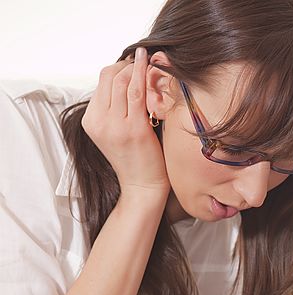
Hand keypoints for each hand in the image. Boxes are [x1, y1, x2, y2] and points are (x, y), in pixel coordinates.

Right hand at [81, 47, 170, 199]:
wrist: (142, 187)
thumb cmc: (135, 159)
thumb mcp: (114, 132)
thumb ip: (114, 109)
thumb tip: (125, 79)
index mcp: (90, 121)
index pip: (101, 81)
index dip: (118, 67)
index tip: (133, 63)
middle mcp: (99, 122)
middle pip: (109, 76)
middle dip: (127, 64)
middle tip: (142, 60)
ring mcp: (116, 126)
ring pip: (123, 81)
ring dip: (137, 67)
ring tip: (149, 61)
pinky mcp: (135, 129)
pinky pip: (138, 93)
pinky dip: (144, 75)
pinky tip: (152, 66)